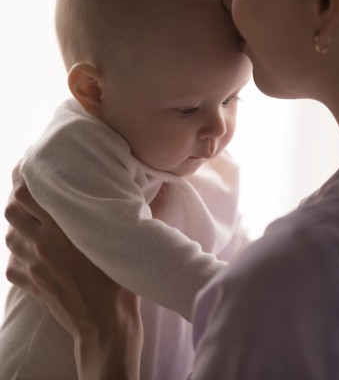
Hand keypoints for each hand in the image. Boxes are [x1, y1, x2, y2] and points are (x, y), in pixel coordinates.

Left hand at [5, 165, 142, 379]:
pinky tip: (34, 254)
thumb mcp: (129, 244)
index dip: (27, 179)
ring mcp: (33, 267)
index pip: (31, 194)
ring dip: (19, 227)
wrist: (105, 326)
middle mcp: (43, 244)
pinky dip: (19, 256)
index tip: (34, 170)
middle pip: (13, 211)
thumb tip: (167, 190)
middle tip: (35, 196)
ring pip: (9, 236)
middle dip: (20, 201)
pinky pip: (12, 264)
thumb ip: (141, 214)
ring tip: (35, 224)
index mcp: (66, 229)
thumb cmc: (120, 284)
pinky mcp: (30, 285)